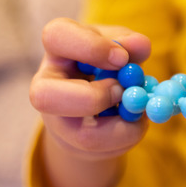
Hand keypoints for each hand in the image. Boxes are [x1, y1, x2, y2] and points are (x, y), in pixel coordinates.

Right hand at [30, 18, 151, 160]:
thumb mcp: (120, 47)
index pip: (56, 36)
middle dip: (95, 98)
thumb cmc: (108, 65)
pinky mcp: (74, 144)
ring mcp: (57, 120)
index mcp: (58, 48)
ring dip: (122, 125)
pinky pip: (106, 150)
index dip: (92, 47)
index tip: (122, 57)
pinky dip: (130, 135)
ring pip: (83, 136)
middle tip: (122, 91)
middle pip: (46, 96)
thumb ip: (130, 44)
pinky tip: (133, 121)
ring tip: (135, 109)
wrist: (100, 104)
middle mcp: (46, 84)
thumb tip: (139, 46)